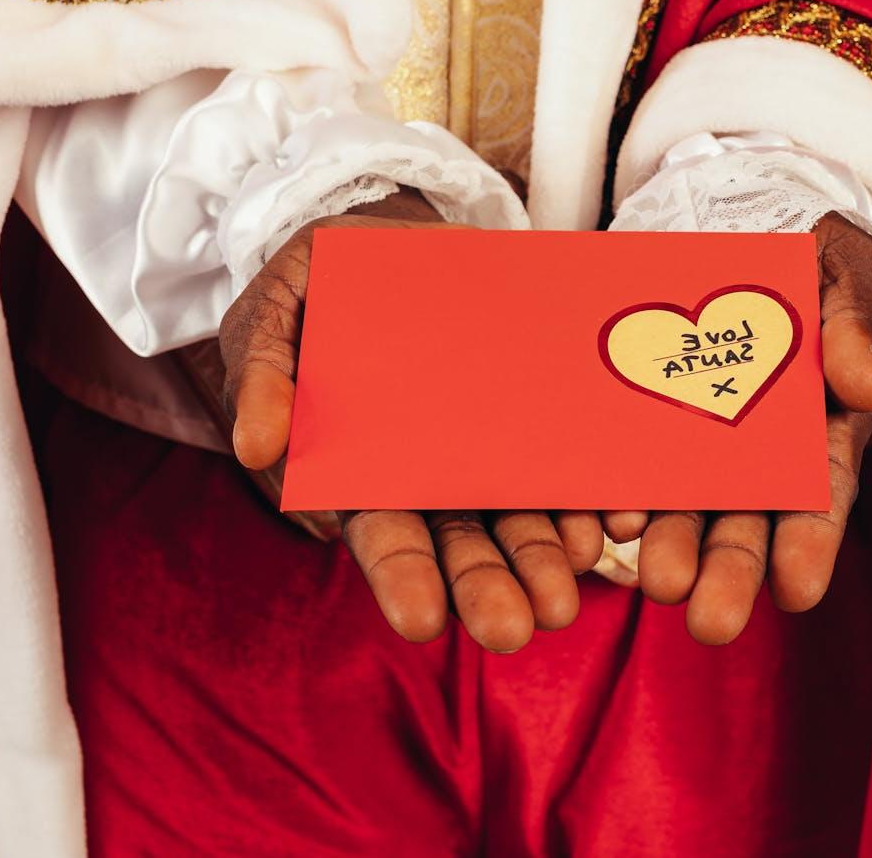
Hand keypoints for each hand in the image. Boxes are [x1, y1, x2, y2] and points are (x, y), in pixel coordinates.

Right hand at [218, 190, 604, 651]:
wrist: (391, 242)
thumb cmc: (319, 289)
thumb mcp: (275, 320)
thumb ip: (262, 380)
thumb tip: (255, 447)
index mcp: (361, 473)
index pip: (383, 537)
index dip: (402, 578)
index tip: (421, 619)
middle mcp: (432, 479)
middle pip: (463, 546)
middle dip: (488, 589)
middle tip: (516, 629)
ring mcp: (489, 453)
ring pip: (522, 517)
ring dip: (548, 559)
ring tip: (569, 596)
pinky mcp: (534, 419)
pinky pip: (571, 465)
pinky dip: (595, 496)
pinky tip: (617, 522)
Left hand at [613, 213, 871, 644]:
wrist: (751, 224)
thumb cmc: (816, 264)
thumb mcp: (843, 279)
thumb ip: (850, 329)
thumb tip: (863, 387)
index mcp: (820, 432)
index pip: (820, 497)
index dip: (809, 543)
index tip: (798, 589)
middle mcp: (760, 453)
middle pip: (748, 522)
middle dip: (731, 572)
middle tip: (711, 622)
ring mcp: (702, 442)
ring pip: (689, 508)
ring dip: (675, 551)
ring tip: (658, 587)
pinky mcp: (650, 420)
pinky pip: (635, 465)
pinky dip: (624, 498)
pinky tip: (609, 530)